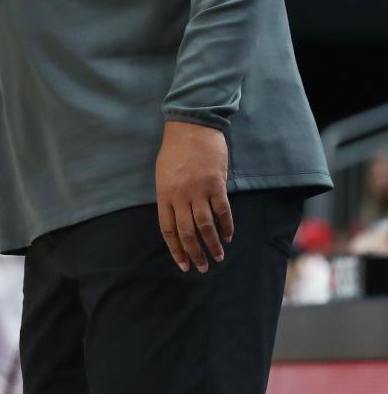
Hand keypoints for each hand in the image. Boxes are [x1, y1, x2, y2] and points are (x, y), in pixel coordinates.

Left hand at [155, 120, 233, 273]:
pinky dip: (226, 226)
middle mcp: (179, 196)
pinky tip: (228, 236)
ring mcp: (198, 191)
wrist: (191, 126)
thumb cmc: (176, 149)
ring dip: (212, 244)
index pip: (168, 229)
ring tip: (218, 256)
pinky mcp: (215, 185)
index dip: (176, 249)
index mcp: (164, 194)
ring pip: (205, 226)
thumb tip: (178, 218)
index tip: (183, 263)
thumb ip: (170, 196)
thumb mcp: (164, 173)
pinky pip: (222, 212)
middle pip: (187, 232)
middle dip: (194, 253)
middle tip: (201, 267)